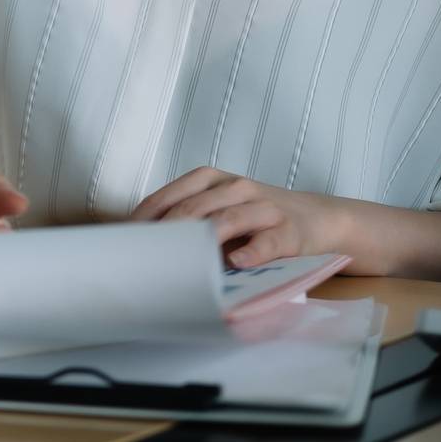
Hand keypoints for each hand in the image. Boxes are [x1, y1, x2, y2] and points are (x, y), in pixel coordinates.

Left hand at [130, 167, 348, 268]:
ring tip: (183, 257)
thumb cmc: (254, 219)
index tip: (123, 241)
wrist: (317, 218)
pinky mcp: (288, 231)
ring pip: (228, 218)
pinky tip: (238, 262)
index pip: (168, 197)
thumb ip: (188, 223)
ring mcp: (263, 206)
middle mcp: (234, 187)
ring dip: (204, 238)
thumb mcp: (219, 211)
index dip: (144, 219)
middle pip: (193, 208)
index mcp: (209, 180)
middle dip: (167, 232)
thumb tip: (142, 248)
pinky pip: (268, 241)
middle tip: (146, 256)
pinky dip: (252, 251)